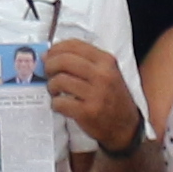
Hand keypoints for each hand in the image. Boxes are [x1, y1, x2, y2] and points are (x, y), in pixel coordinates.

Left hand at [43, 37, 142, 152]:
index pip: (75, 45)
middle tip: (47, 72)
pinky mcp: (87, 112)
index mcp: (106, 61)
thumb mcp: (107, 72)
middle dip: (49, 65)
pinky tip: (60, 104)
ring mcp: (95, 94)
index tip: (49, 55)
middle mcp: (102, 75)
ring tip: (54, 90)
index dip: (56, 49)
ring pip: (60, 80)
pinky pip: (60, 102)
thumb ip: (83, 61)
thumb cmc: (112, 97)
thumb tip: (49, 54)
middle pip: (64, 60)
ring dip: (51, 86)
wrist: (125, 126)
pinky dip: (55, 103)